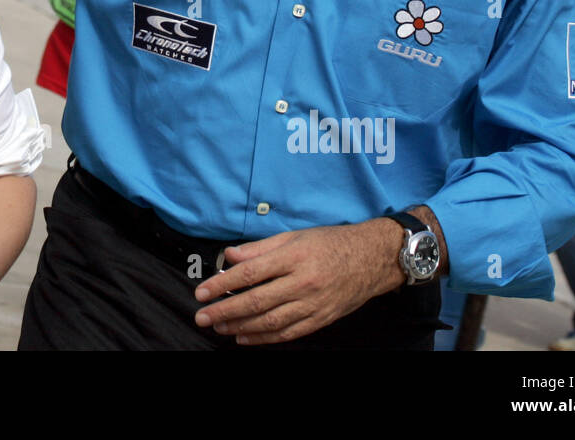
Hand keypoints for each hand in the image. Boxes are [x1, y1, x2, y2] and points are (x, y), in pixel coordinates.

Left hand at [191, 220, 401, 344]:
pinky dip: (264, 339)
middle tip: (202, 316)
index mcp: (293, 256)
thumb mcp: (294, 236)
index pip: (250, 273)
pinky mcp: (321, 319)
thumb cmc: (330, 243)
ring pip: (270, 321)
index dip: (222, 284)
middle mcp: (302, 282)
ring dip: (240, 327)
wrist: (372, 259)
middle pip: (256, 301)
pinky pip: (288, 333)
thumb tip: (229, 256)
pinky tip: (245, 338)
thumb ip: (260, 248)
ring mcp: (313, 304)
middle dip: (225, 310)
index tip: (202, 292)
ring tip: (219, 327)